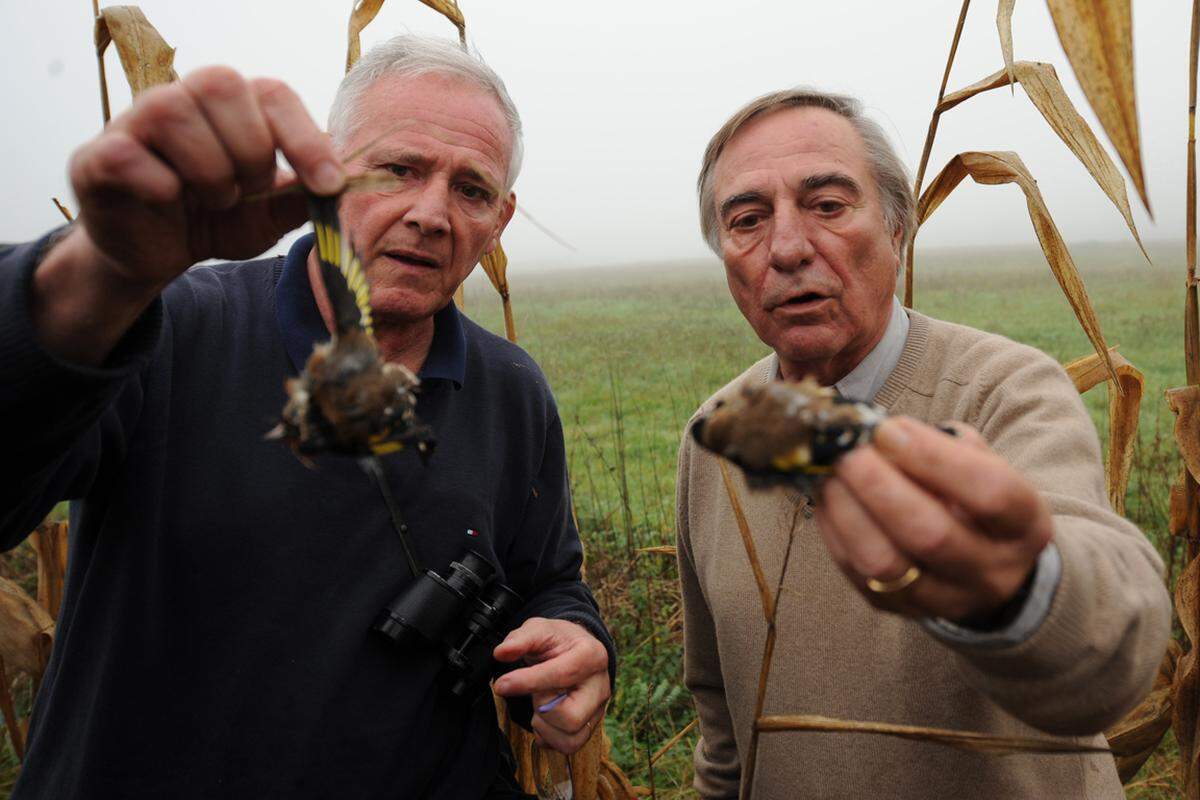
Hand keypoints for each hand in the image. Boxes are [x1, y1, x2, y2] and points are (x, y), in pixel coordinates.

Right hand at [33, 67, 343, 363]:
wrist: (157, 255)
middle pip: (222, 86)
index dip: (306, 137)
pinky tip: (168, 202)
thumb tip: (344, 183)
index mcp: (230, 105)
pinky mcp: (99, 157)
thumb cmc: (215, 220)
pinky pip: (128, 155)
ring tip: (214, 200)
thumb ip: (302, 197)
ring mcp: (134, 123)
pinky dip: (159, 185)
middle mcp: (181, 98)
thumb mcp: (269, 216)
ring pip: (173, 113)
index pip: (273, 92)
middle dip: (251, 152)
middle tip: (247, 191)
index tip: (329, 184)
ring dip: (208, 170)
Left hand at [492, 618, 609, 753]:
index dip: (528, 682)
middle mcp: (600, 686)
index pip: (562, 674)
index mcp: (591, 655)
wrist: (575, 650)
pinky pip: (568, 746)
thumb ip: (520, 639)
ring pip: (571, 738)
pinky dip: (548, 736)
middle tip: (536, 692)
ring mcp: (598, 709)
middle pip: (571, 716)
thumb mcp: (539, 629)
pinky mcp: (590, 726)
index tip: (502, 685)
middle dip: (543, 707)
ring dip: (544, 725)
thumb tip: (502, 652)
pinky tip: (543, 717)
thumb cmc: (558, 641)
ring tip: (539, 704)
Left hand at [813, 417, 1051, 623]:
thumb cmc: (976, 501)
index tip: (889, 428)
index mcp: (1024, 525)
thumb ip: (946, 447)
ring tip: (828, 472)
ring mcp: (945, 600)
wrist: (988, 569)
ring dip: (847, 511)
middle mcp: (992, 571)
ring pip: (885, 564)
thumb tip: (883, 431)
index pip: (989, 493)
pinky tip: (825, 496)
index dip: (934, 458)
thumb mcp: (986, 468)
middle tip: (847, 451)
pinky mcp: (901, 611)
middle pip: (930, 535)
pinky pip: (858, 574)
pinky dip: (834, 531)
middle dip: (879, 486)